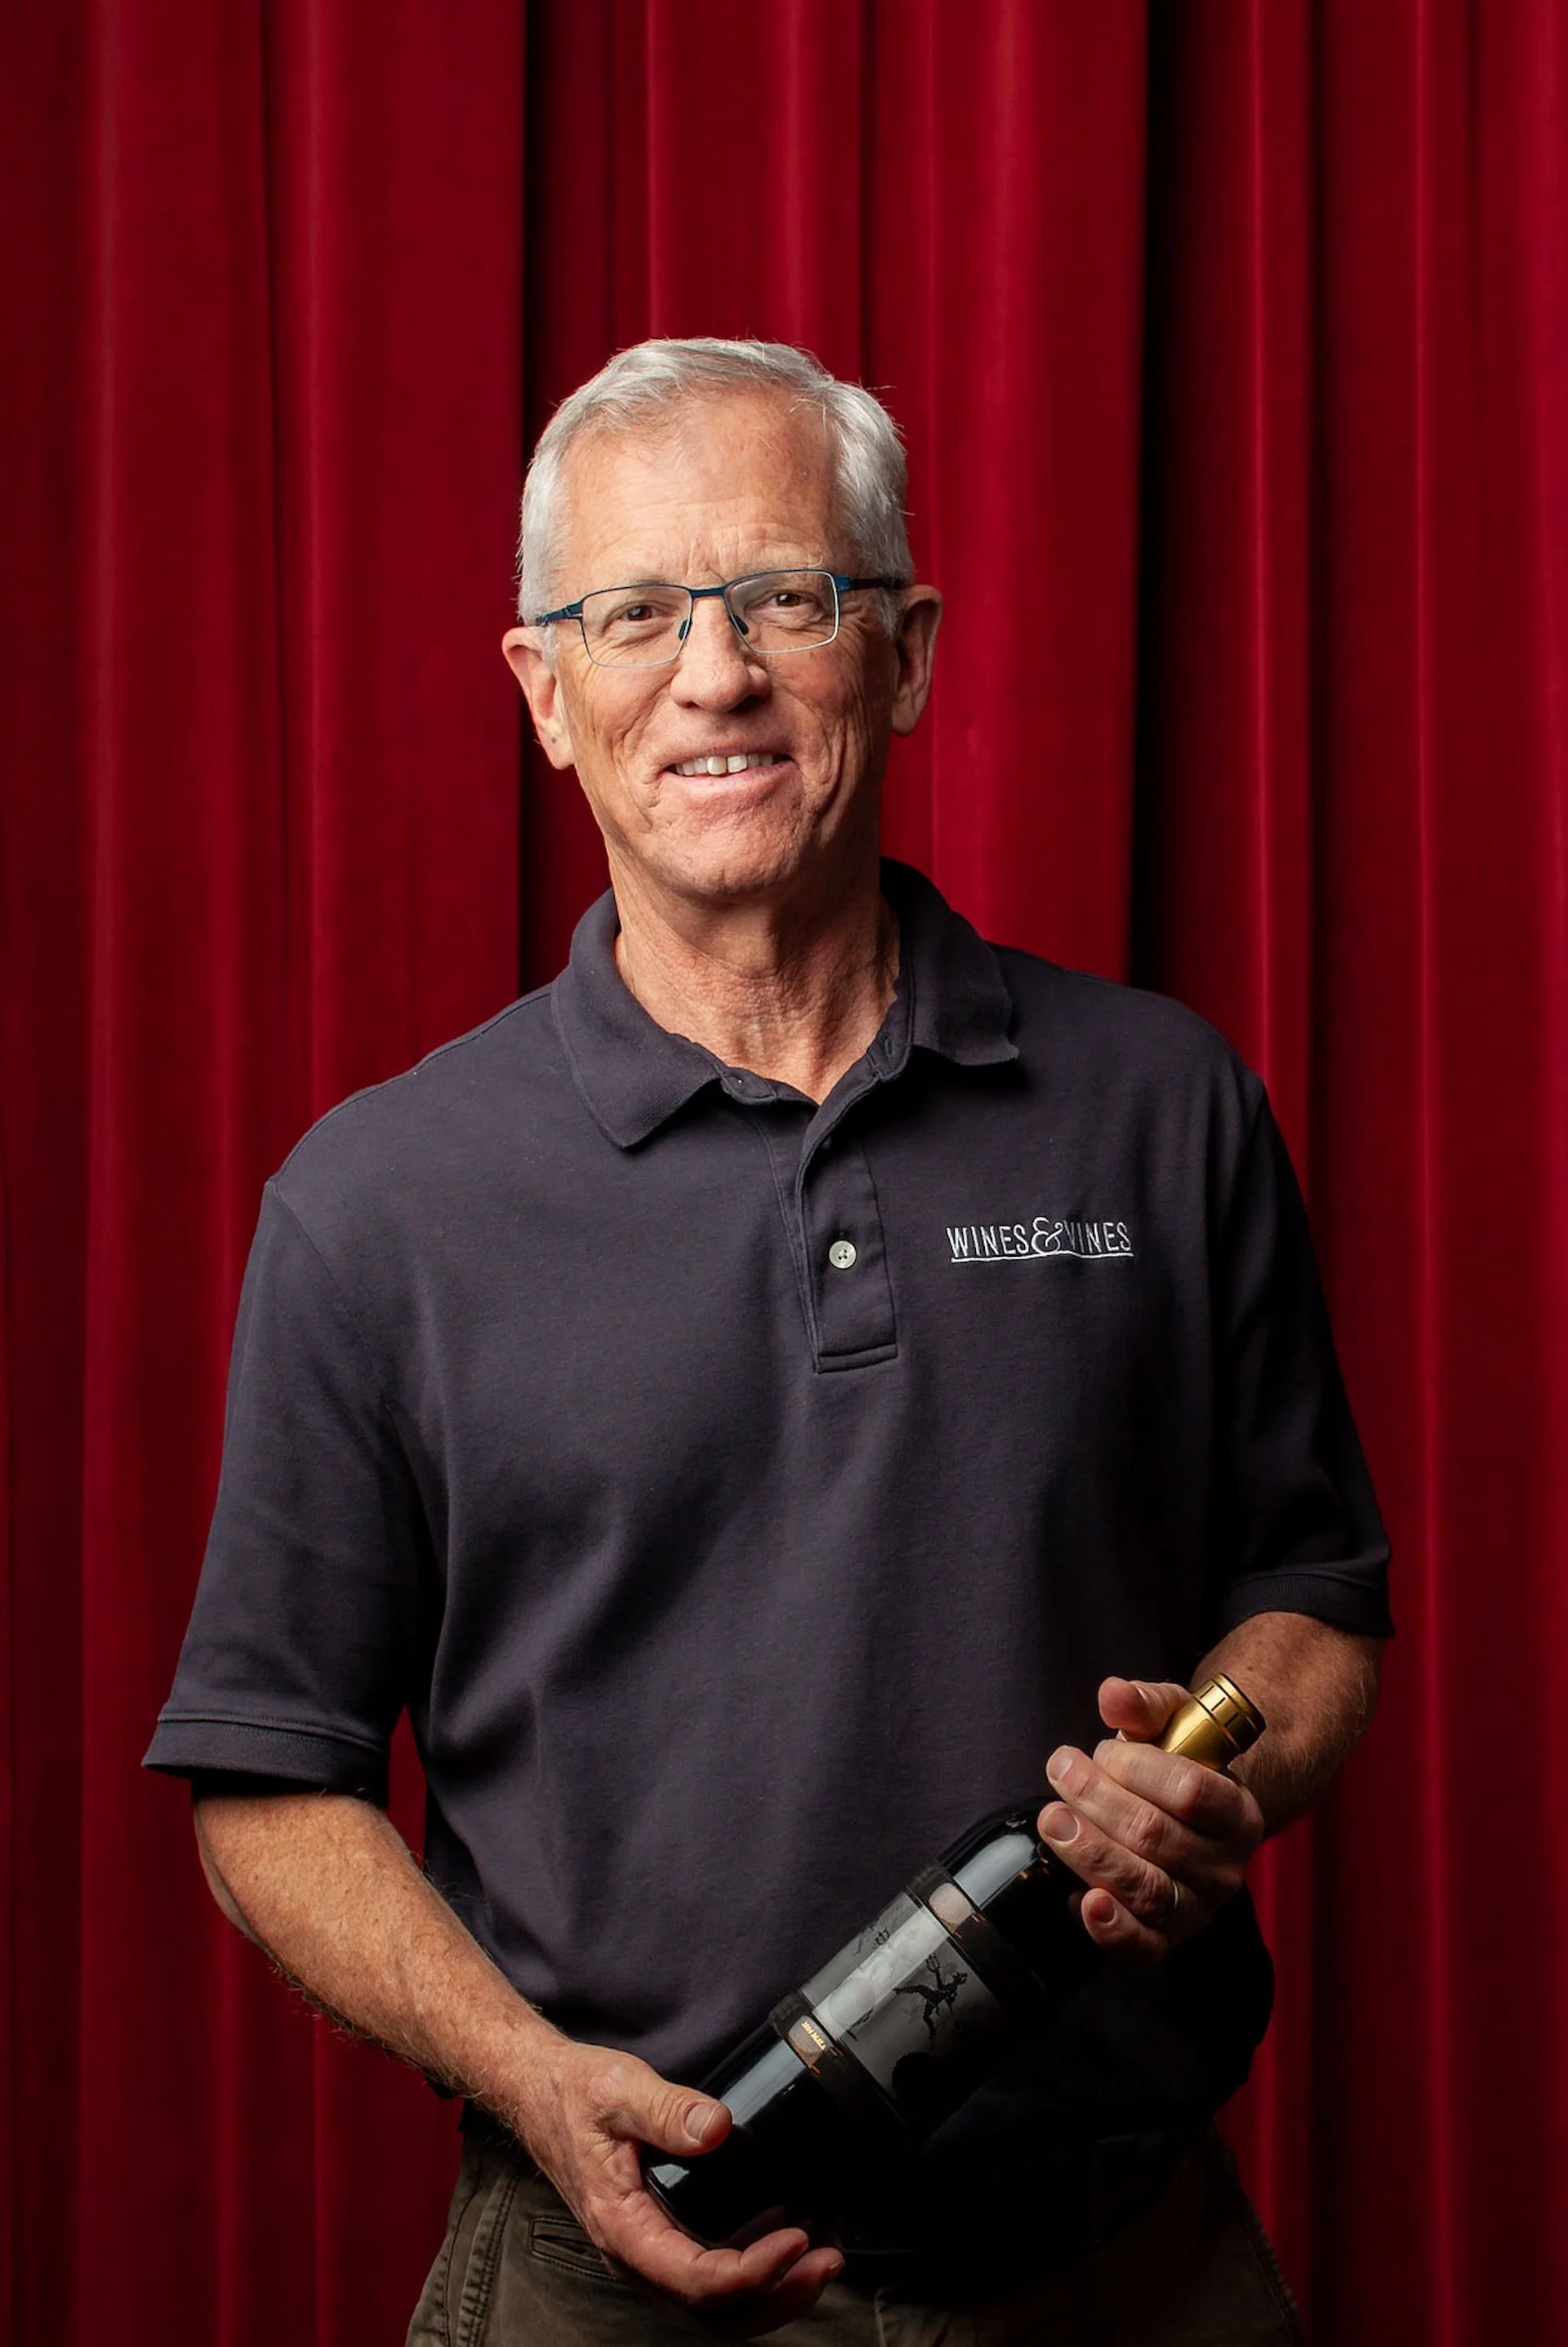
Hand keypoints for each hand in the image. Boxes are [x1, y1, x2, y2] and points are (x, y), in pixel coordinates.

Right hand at [507, 2035, 842, 2337]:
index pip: (695, 2279)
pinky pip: (708, 2281)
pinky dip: (755, 2277)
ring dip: (774, 2294)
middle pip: (714, 2312)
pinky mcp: (659, 2240)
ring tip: (823, 2258)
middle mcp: (636, 2254)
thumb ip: (666, 2108)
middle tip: (828, 2260)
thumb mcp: (618, 2090)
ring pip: (715, 2308)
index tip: (797, 2238)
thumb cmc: (575, 2095)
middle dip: (778, 2296)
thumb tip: (717, 2127)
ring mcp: (648, 2252)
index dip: (752, 2271)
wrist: (540, 2095)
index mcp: (623, 2227)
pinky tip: (789, 2246)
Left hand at [1035, 1677, 1264, 1962]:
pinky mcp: (1165, 1940)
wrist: (1190, 1818)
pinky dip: (1111, 1930)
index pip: (1190, 1791)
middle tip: (1061, 1770)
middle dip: (1099, 1801)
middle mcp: (1225, 1867)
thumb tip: (1113, 1694)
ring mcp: (1197, 1908)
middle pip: (1156, 1837)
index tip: (1104, 1748)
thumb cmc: (1178, 1764)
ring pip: (1146, 1888)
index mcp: (1238, 1811)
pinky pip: (1142, 1947)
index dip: (1139, 1767)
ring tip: (1053, 1820)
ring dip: (1091, 1853)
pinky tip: (1079, 1901)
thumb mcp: (1171, 1723)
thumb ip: (1145, 1704)